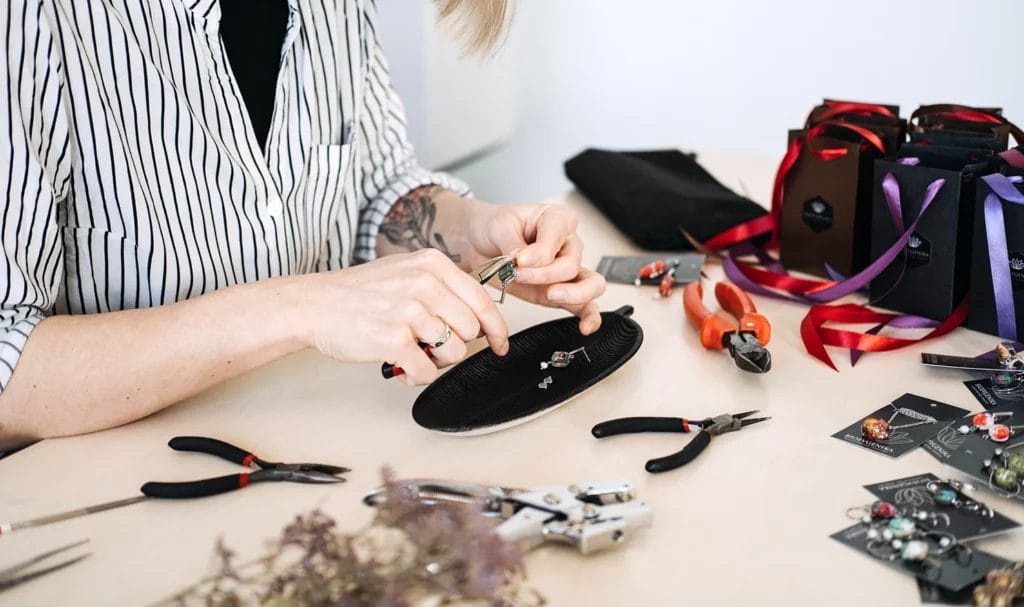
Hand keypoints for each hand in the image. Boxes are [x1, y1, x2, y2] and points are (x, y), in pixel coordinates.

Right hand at [297, 249, 508, 384]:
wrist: (316, 304)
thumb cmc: (360, 292)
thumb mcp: (407, 271)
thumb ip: (443, 287)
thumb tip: (478, 317)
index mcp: (433, 265)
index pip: (482, 301)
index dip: (496, 328)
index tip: (499, 343)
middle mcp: (425, 284)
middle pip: (471, 330)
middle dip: (457, 344)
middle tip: (431, 344)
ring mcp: (409, 312)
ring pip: (453, 353)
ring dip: (435, 360)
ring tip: (413, 350)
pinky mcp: (393, 340)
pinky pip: (427, 371)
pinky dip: (417, 375)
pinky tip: (402, 364)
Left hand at [466, 203, 605, 333]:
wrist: (477, 243)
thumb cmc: (493, 227)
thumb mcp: (499, 226)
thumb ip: (515, 243)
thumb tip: (525, 260)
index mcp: (556, 219)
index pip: (560, 236)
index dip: (541, 251)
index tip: (520, 259)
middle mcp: (567, 243)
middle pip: (572, 263)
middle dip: (543, 274)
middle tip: (519, 275)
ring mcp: (566, 269)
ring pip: (590, 283)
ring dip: (572, 293)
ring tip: (551, 295)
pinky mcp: (561, 292)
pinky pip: (584, 305)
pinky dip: (588, 316)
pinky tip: (585, 326)